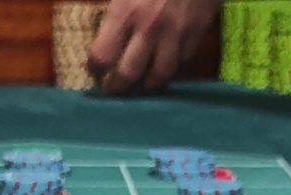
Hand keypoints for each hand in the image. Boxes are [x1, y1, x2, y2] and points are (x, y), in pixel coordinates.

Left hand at [87, 0, 219, 93]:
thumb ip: (113, 6)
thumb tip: (102, 24)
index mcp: (125, 11)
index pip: (102, 56)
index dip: (94, 68)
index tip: (94, 70)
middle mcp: (148, 29)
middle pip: (128, 75)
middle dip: (116, 88)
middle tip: (112, 89)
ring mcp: (175, 35)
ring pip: (158, 77)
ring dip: (145, 87)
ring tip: (138, 88)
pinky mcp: (196, 36)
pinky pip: (181, 64)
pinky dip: (169, 71)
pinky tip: (161, 70)